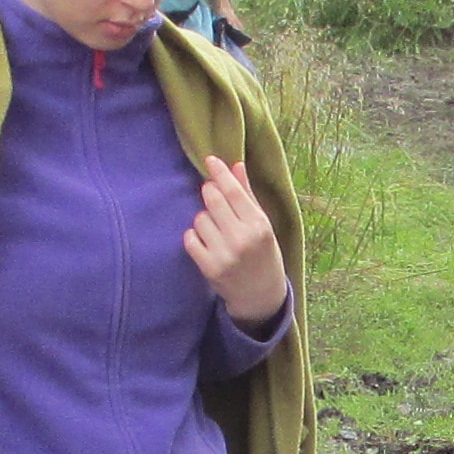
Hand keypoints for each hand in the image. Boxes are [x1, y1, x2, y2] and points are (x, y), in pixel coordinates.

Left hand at [184, 157, 287, 329]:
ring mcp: (225, 255)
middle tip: (212, 195)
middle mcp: (242, 239)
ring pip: (200, 218)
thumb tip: (236, 165)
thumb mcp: (262, 224)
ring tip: (216, 228)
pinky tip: (206, 241)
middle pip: (213, 200)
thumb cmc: (263, 252)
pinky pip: (190, 239)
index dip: (220, 173)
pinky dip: (195, 236)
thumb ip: (248, 195)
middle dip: (209, 192)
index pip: (234, 191)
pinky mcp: (209, 268)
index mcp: (259, 225)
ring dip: (204, 218)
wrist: (261, 294)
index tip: (210, 159)